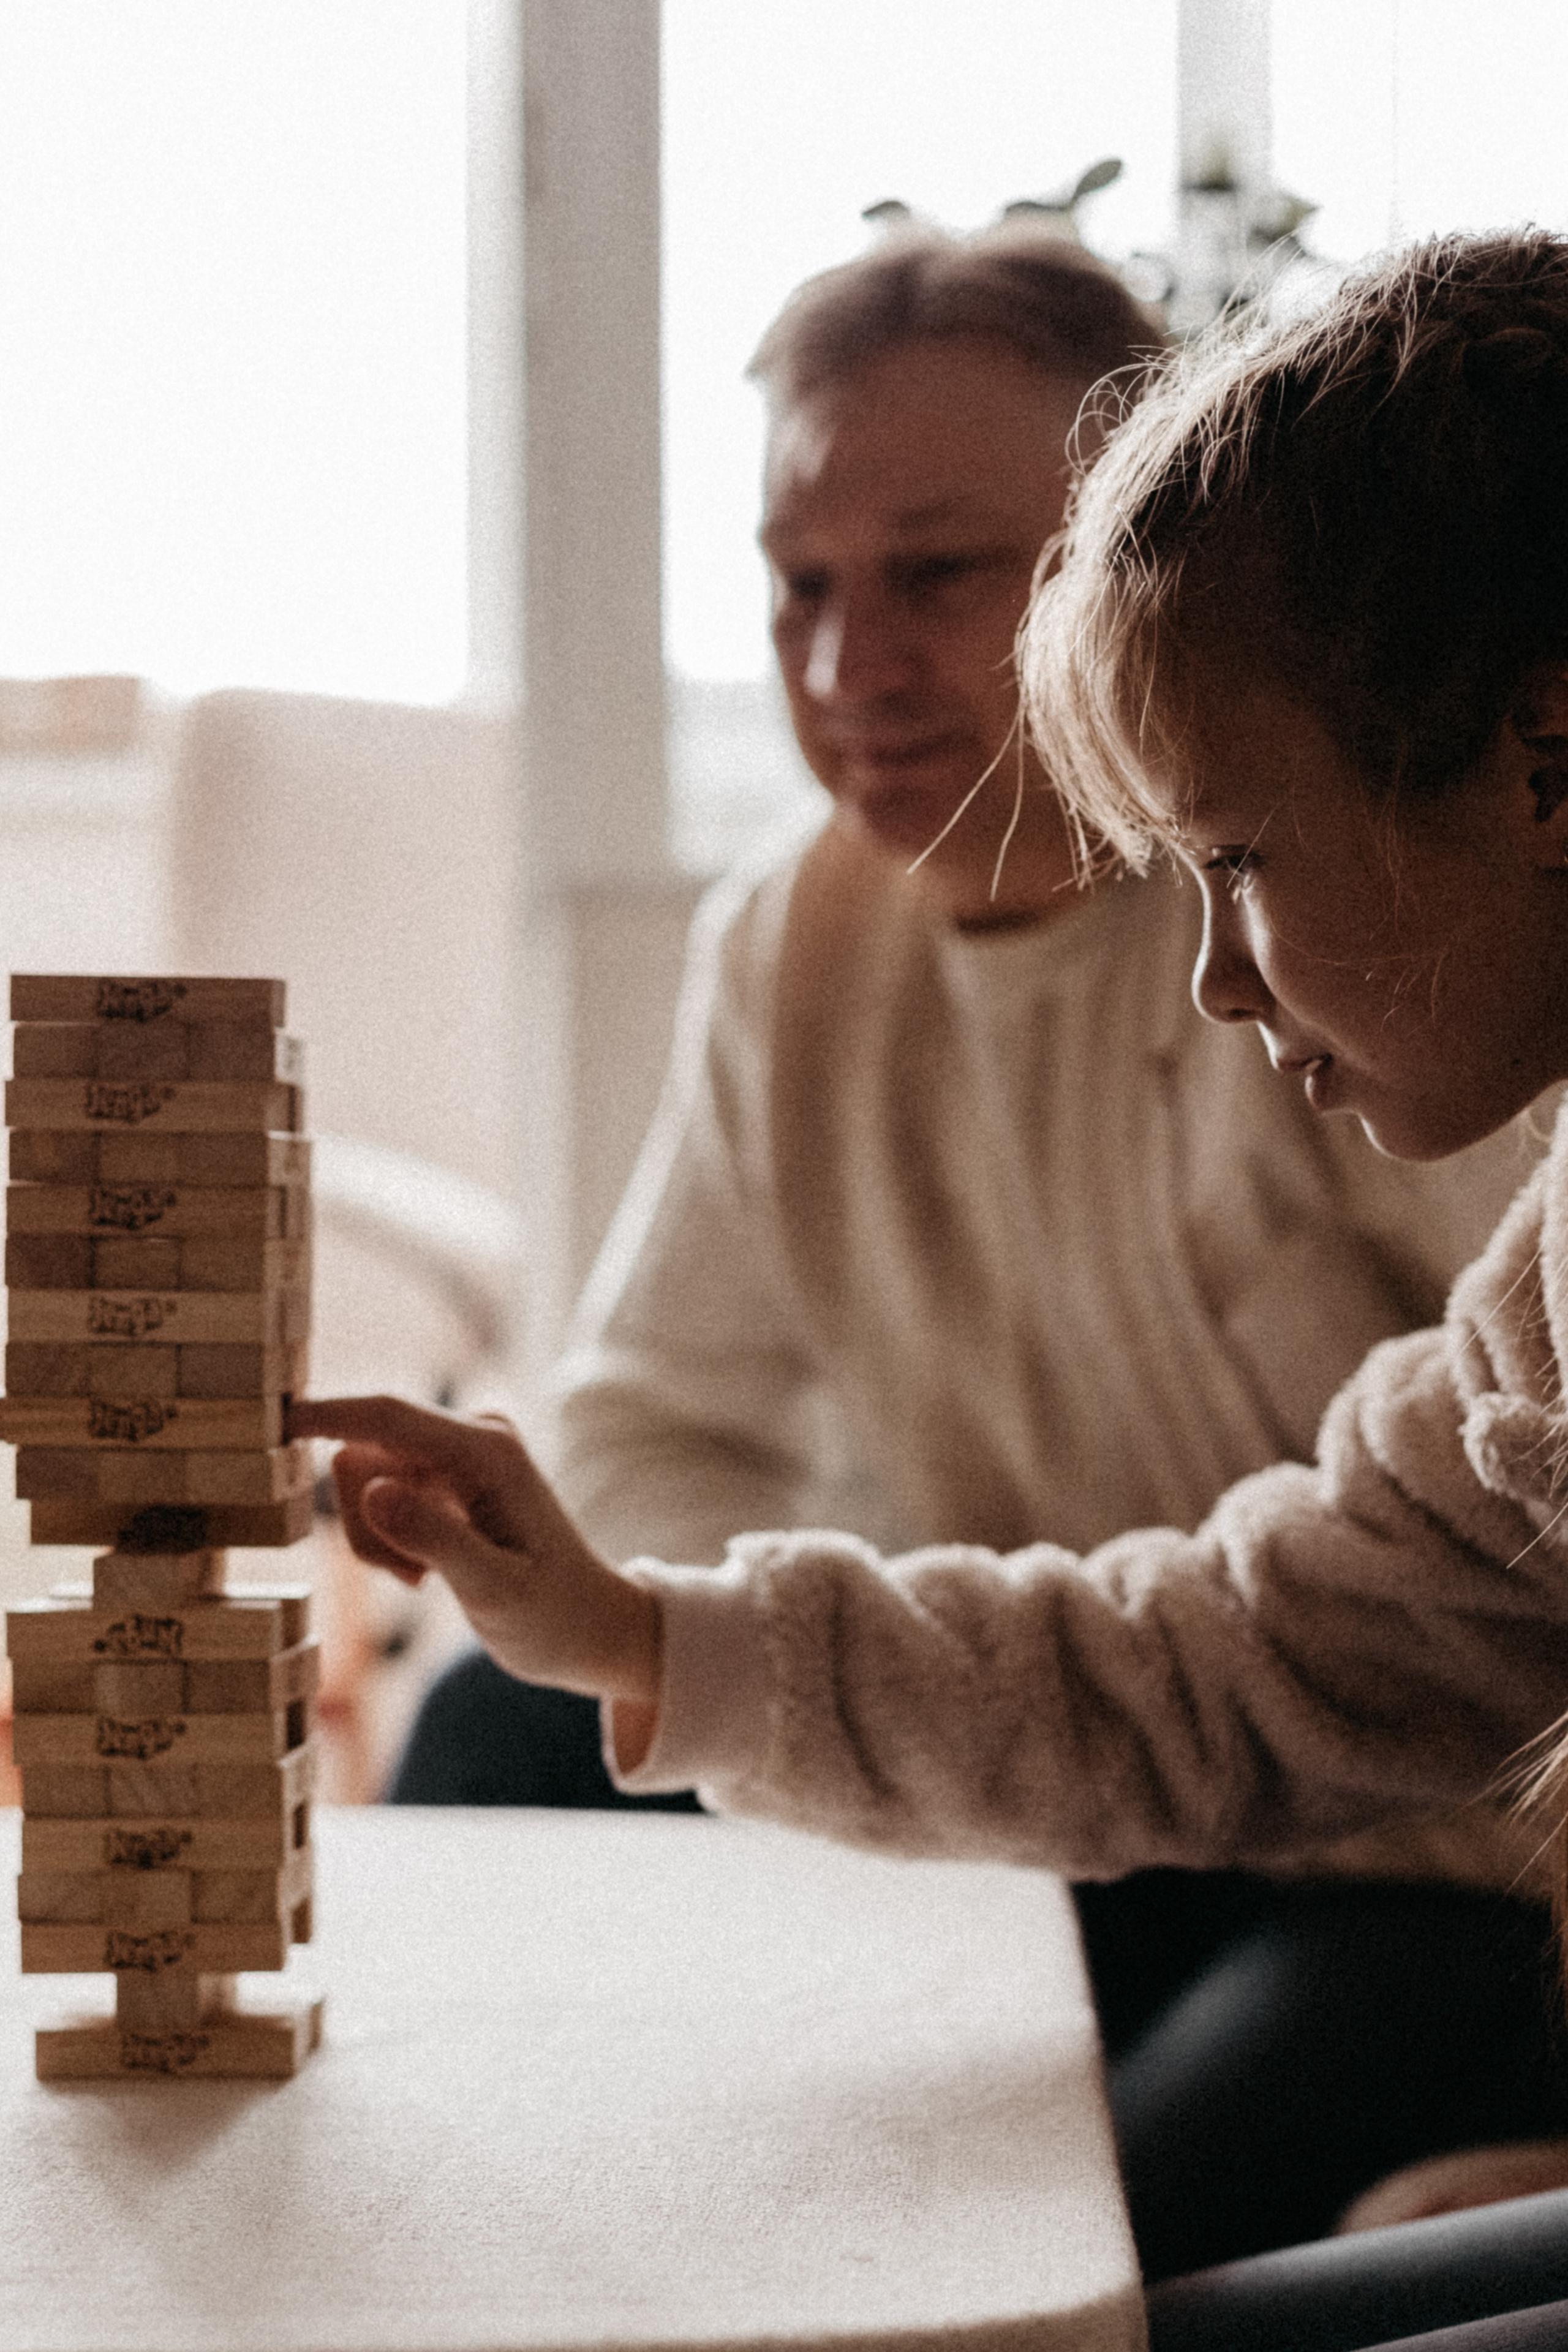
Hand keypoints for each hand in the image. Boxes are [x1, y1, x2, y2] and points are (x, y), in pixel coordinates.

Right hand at [286, 1395, 661, 1713]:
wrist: (589, 1627)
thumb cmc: (553, 1615)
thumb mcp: (495, 1589)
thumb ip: (434, 1538)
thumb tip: (370, 1490)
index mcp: (488, 1449)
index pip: (387, 1415)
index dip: (325, 1414)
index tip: (271, 1418)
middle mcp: (472, 1436)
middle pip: (363, 1454)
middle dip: (364, 1520)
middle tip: (408, 1577)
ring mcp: (457, 1454)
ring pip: (362, 1480)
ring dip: (375, 1538)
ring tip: (423, 1578)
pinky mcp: (445, 1476)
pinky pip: (378, 1497)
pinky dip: (387, 1541)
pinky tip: (428, 1571)